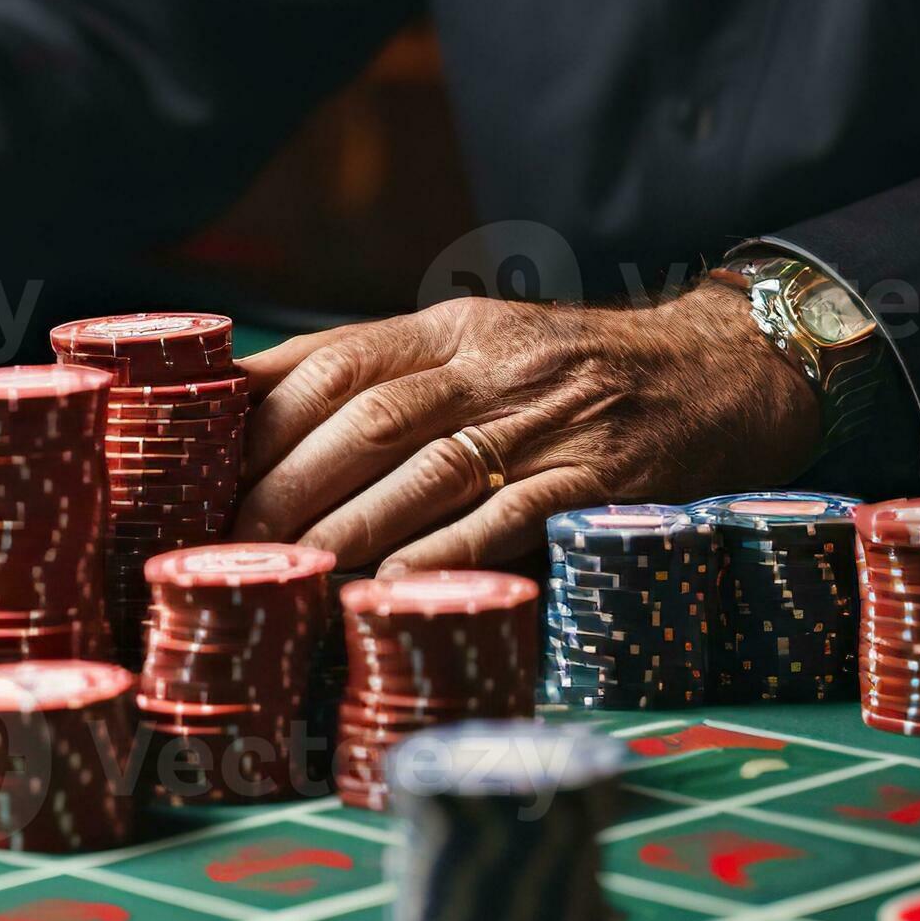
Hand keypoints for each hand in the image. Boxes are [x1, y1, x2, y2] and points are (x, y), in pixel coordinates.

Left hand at [230, 286, 822, 573]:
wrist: (722, 370)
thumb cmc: (570, 376)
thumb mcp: (477, 349)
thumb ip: (382, 377)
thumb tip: (247, 412)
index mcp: (450, 329)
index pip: (331, 361)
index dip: (257, 418)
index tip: (198, 471)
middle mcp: (493, 367)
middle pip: (364, 420)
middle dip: (282, 487)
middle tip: (225, 546)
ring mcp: (549, 422)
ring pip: (426, 472)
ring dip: (345, 531)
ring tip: (284, 579)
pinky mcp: (600, 480)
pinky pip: (510, 518)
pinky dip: (444, 556)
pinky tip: (391, 590)